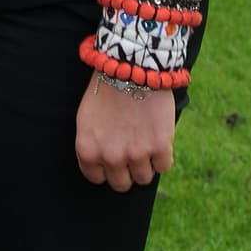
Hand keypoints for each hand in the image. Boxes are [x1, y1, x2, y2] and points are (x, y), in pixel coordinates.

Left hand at [75, 74, 174, 190]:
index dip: (105, 168)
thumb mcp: (87, 117)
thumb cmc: (106, 89)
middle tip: (130, 149)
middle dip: (126, 169)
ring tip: (143, 139)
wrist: (131, 66)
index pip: (96, 178)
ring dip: (145, 162)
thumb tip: (103, 167)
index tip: (112, 156)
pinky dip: (163, 154)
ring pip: (143, 178)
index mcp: (88, 149)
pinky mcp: (160, 147)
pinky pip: (163, 166)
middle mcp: (110, 156)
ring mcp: (136, 154)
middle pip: (121, 184)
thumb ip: (93, 145)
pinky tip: (157, 135)